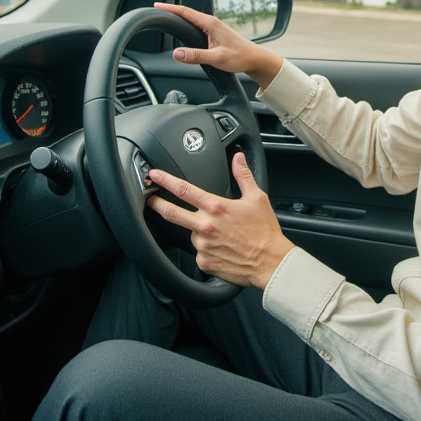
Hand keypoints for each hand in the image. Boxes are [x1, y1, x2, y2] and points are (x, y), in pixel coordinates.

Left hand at [147, 152, 294, 288]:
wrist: (270, 263)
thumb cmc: (265, 232)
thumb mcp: (257, 198)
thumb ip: (243, 175)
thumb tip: (238, 158)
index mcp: (216, 207)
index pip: (183, 189)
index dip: (165, 180)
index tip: (154, 175)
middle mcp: (205, 226)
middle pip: (171, 212)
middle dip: (156, 204)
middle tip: (150, 199)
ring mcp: (203, 245)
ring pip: (192, 233)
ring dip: (199, 230)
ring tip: (222, 234)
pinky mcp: (204, 262)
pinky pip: (199, 252)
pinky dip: (207, 248)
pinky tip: (223, 248)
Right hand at [153, 2, 282, 89]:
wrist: (255, 59)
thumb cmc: (240, 57)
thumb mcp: (217, 58)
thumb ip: (196, 56)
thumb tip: (176, 53)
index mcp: (210, 24)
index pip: (185, 12)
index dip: (170, 8)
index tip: (157, 5)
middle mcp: (211, 22)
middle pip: (186, 13)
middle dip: (171, 10)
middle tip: (156, 10)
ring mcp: (213, 27)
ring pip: (191, 19)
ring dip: (178, 16)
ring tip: (165, 16)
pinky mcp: (214, 33)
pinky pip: (196, 25)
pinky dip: (186, 23)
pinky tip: (182, 28)